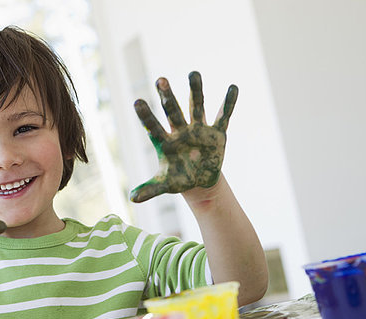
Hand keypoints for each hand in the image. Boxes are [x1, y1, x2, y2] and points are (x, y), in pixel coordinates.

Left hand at [130, 71, 237, 202]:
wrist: (200, 180)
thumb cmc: (179, 180)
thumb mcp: (165, 184)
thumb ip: (150, 189)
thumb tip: (132, 198)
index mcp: (166, 142)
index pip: (153, 127)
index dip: (146, 115)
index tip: (137, 101)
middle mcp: (180, 131)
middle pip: (173, 111)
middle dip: (168, 96)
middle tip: (160, 80)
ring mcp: (199, 130)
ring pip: (196, 107)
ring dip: (195, 90)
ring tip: (193, 73)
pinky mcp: (216, 133)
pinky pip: (223, 116)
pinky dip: (228, 104)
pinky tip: (233, 87)